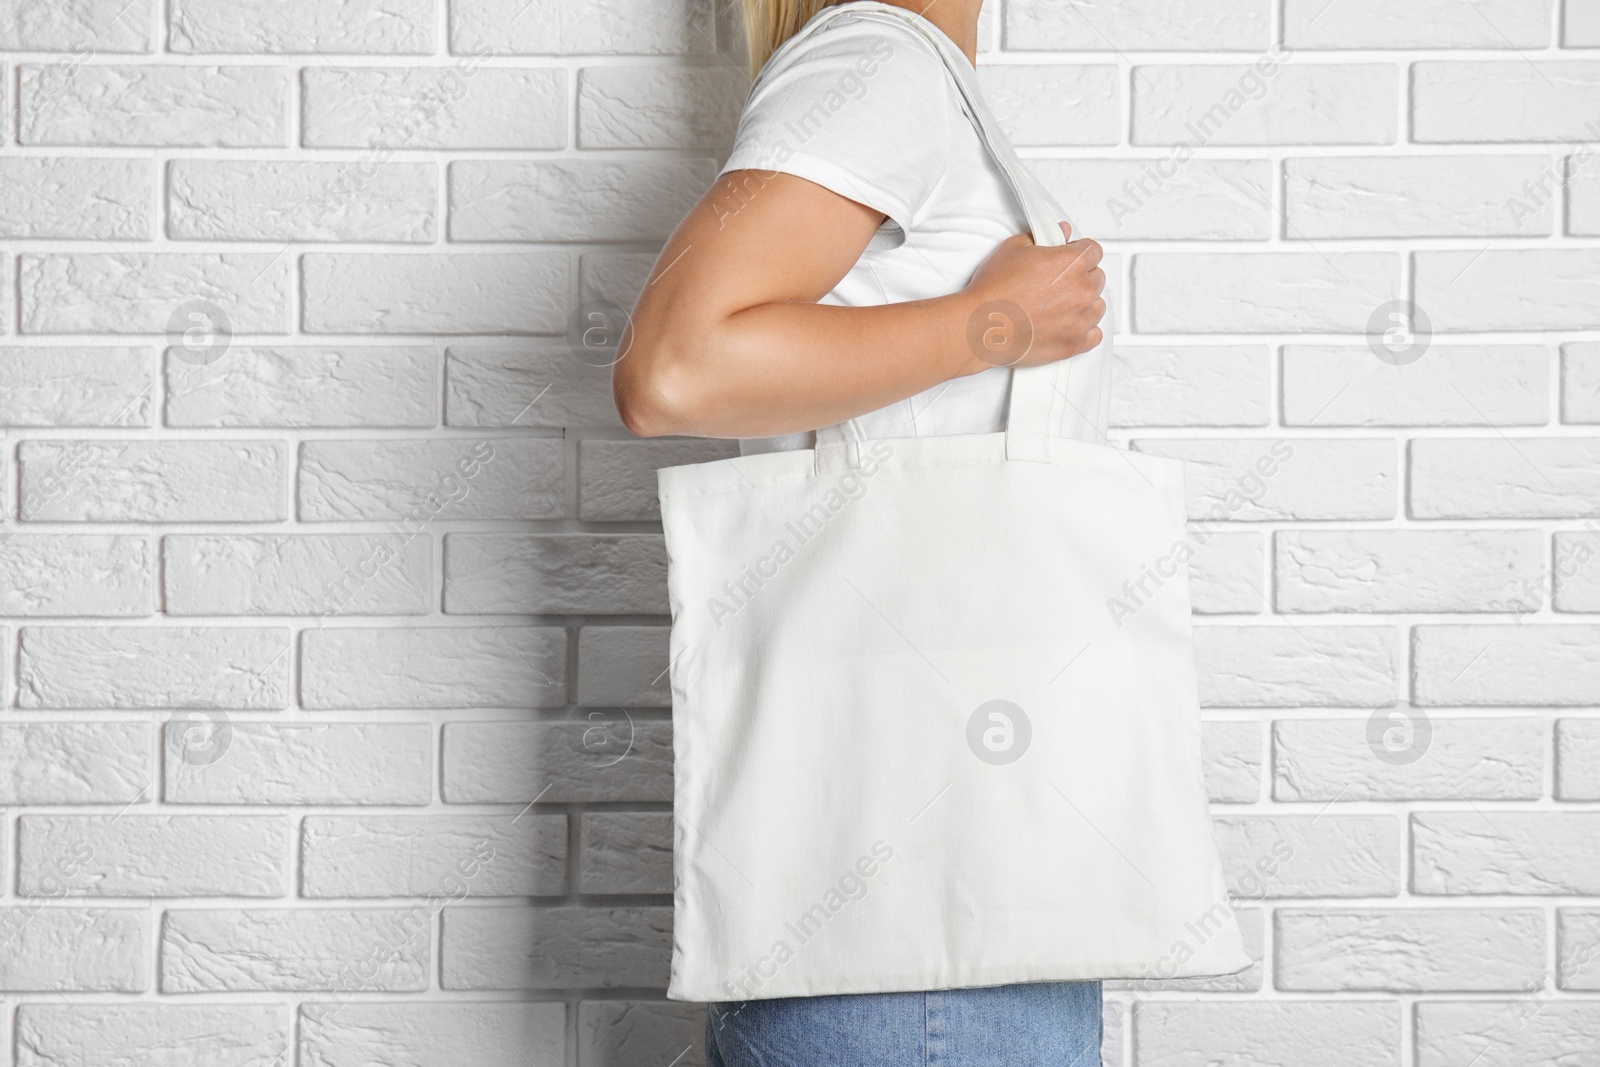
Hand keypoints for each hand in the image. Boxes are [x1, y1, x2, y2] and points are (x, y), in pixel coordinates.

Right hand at [958, 222, 1105, 370]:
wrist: (981, 327)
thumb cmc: (993, 292)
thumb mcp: (1013, 249)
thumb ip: (1044, 237)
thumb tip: (1060, 233)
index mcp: (1071, 263)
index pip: (1094, 250)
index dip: (1080, 251)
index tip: (1072, 256)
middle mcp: (1081, 291)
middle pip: (1097, 277)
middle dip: (1082, 276)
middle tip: (1059, 281)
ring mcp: (1080, 320)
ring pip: (1098, 306)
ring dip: (1085, 303)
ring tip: (1061, 304)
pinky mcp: (1073, 344)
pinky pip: (1095, 335)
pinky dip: (1085, 330)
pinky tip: (1070, 324)